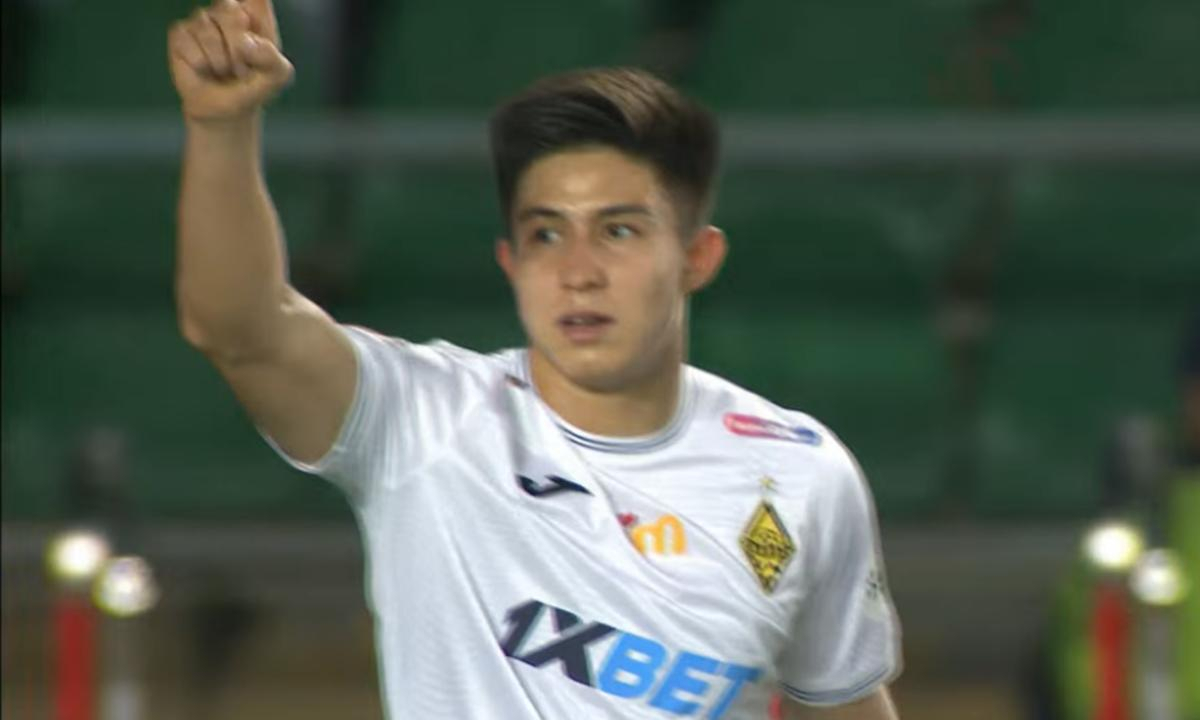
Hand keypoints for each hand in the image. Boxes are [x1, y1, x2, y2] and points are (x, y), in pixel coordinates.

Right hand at [167, 0, 292, 122]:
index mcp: (257, 13)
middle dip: (237, 46)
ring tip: (224, 70)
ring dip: (219, 61)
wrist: (227, 110)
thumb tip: (244, 43)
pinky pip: (188, 42)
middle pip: (231, 9)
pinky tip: (204, 69)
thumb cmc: (253, 86)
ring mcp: (202, 19)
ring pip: (207, 30)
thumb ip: (272, 57)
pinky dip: (200, 64)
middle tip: (241, 66)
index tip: (246, 14)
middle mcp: (228, 9)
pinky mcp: (180, 33)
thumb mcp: (277, 76)